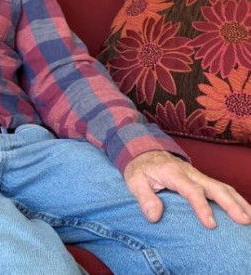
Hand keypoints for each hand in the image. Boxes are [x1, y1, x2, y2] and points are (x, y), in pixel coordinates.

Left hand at [124, 150, 250, 227]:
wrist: (143, 150)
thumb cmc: (140, 168)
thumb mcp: (134, 181)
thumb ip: (144, 198)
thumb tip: (154, 216)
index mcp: (173, 173)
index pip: (192, 190)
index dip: (202, 207)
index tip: (211, 224)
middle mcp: (190, 173)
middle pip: (214, 187)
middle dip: (231, 204)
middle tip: (244, 221)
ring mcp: (197, 175)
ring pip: (222, 186)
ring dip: (238, 201)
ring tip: (250, 219)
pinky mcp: (201, 179)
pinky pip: (221, 187)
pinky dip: (234, 198)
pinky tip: (243, 210)